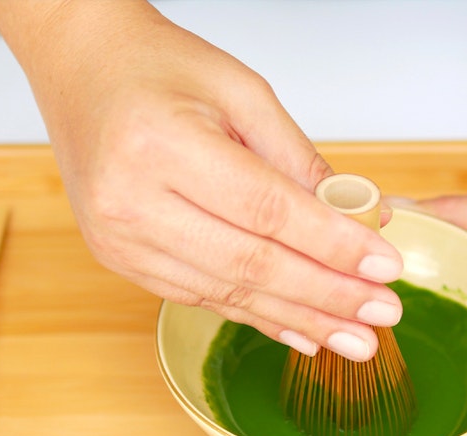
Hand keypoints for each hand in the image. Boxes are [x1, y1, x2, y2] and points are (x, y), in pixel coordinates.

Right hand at [0, 2, 403, 361]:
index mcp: (159, 145)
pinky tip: (300, 331)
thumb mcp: (242, 91)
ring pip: (228, 292)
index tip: (385, 268)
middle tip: (382, 315)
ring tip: (354, 338)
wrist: (81, 69)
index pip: (267, 211)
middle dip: (326, 295)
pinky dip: (257, 315)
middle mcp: (129, 201)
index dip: (333, 246)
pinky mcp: (121, 259)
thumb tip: (363, 219)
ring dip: (298, 319)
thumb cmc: (156, 67)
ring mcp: (119, 239)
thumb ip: (300, 160)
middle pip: (250, 264)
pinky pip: (202, 297)